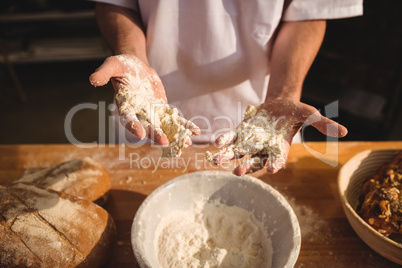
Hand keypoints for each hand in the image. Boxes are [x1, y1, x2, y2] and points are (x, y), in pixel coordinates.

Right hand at [89, 55, 199, 146]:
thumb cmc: (122, 65)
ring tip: (185, 143)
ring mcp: (152, 112)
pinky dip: (184, 125)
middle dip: (156, 134)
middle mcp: (139, 112)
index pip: (128, 118)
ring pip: (164, 126)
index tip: (140, 133)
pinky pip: (174, 119)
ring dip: (174, 135)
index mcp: (125, 105)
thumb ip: (104, 73)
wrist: (135, 66)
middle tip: (165, 142)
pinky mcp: (163, 109)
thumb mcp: (112, 64)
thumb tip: (92, 80)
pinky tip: (195, 132)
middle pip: (148, 126)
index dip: (133, 125)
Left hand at [209, 99, 347, 175]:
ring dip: (227, 157)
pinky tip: (215, 142)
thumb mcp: (310, 115)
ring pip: (238, 153)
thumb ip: (323, 124)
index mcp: (280, 148)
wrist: (280, 104)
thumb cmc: (296, 112)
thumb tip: (345, 131)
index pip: (277, 159)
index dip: (275, 164)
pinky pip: (230, 139)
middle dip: (246, 167)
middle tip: (238, 172)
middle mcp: (263, 149)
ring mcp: (250, 142)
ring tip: (217, 161)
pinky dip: (223, 140)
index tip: (272, 169)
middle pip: (254, 161)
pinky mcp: (240, 133)